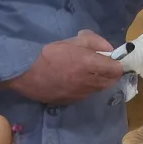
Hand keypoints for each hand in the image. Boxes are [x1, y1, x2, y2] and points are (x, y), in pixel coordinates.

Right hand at [4, 30, 122, 104]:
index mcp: (89, 65)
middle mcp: (88, 82)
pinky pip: (85, 95)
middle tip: (102, 66)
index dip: (116, 64)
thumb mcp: (72, 41)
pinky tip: (74, 81)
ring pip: (98, 89)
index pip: (116, 70)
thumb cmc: (49, 53)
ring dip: (98, 82)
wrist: (26, 73)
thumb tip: (109, 48)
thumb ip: (94, 41)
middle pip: (110, 82)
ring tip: (86, 73)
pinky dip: (85, 88)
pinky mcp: (71, 101)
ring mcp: (80, 94)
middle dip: (110, 74)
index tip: (111, 60)